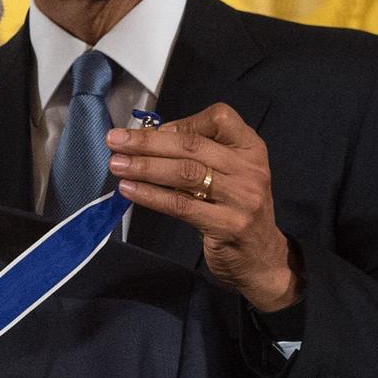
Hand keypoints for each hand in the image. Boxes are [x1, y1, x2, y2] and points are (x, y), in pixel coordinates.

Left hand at [106, 103, 302, 311]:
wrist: (262, 258)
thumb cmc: (235, 209)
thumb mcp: (228, 174)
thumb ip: (199, 155)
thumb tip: (150, 139)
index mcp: (250, 149)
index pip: (220, 118)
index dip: (182, 120)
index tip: (152, 129)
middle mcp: (250, 169)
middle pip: (192, 146)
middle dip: (148, 142)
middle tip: (115, 141)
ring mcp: (242, 198)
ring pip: (185, 173)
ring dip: (145, 167)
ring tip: (117, 164)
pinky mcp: (227, 225)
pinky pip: (181, 205)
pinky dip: (151, 195)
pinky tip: (130, 190)